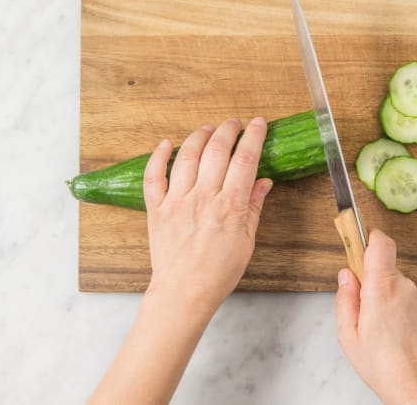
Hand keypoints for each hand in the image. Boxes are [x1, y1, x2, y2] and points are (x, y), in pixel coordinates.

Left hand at [143, 117, 272, 310]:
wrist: (184, 293)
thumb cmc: (218, 272)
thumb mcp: (246, 240)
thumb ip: (253, 207)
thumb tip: (264, 182)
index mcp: (229, 206)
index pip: (245, 159)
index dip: (253, 136)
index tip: (258, 124)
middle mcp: (203, 198)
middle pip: (216, 150)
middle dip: (228, 130)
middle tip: (234, 123)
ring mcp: (177, 201)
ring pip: (187, 156)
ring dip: (199, 136)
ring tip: (208, 129)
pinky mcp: (157, 209)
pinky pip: (153, 176)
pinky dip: (158, 156)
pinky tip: (166, 143)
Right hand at [335, 229, 416, 404]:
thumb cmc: (384, 366)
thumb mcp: (349, 336)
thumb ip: (345, 300)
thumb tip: (346, 276)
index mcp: (382, 289)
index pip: (381, 244)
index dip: (369, 237)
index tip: (358, 240)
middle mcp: (404, 288)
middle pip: (384, 267)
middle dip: (370, 281)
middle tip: (361, 309)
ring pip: (395, 285)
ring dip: (384, 298)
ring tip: (379, 329)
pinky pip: (407, 299)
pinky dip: (398, 310)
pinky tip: (394, 334)